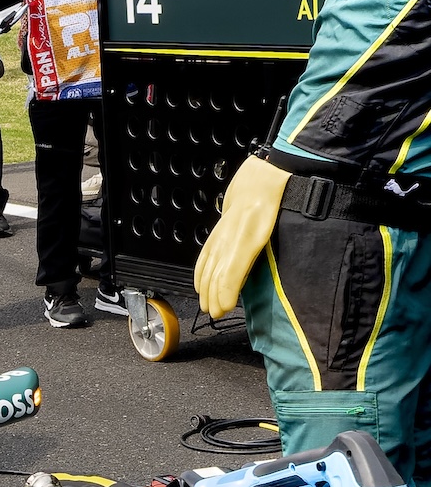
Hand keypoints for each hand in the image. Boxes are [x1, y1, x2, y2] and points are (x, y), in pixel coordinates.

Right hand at [196, 153, 290, 317]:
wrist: (266, 173)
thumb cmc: (280, 196)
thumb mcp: (286, 221)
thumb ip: (270, 247)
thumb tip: (268, 272)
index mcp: (249, 236)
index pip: (231, 270)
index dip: (225, 291)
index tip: (224, 309)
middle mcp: (231, 236)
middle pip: (216, 271)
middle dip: (213, 294)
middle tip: (216, 313)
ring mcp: (223, 233)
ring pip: (208, 264)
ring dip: (205, 287)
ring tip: (206, 304)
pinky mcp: (220, 230)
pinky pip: (205, 254)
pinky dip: (200, 271)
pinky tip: (199, 282)